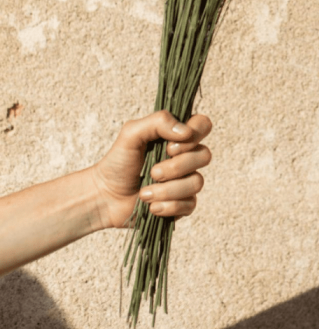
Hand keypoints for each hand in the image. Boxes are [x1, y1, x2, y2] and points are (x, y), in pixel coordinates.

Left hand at [87, 110, 212, 229]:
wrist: (104, 196)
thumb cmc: (118, 162)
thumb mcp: (131, 133)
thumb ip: (158, 121)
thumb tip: (185, 131)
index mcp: (177, 136)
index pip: (203, 125)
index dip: (194, 135)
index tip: (169, 146)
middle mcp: (186, 157)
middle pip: (204, 156)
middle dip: (176, 167)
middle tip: (152, 171)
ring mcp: (185, 181)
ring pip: (197, 182)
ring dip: (167, 190)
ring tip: (145, 193)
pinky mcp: (182, 204)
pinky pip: (189, 204)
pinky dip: (168, 206)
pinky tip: (151, 206)